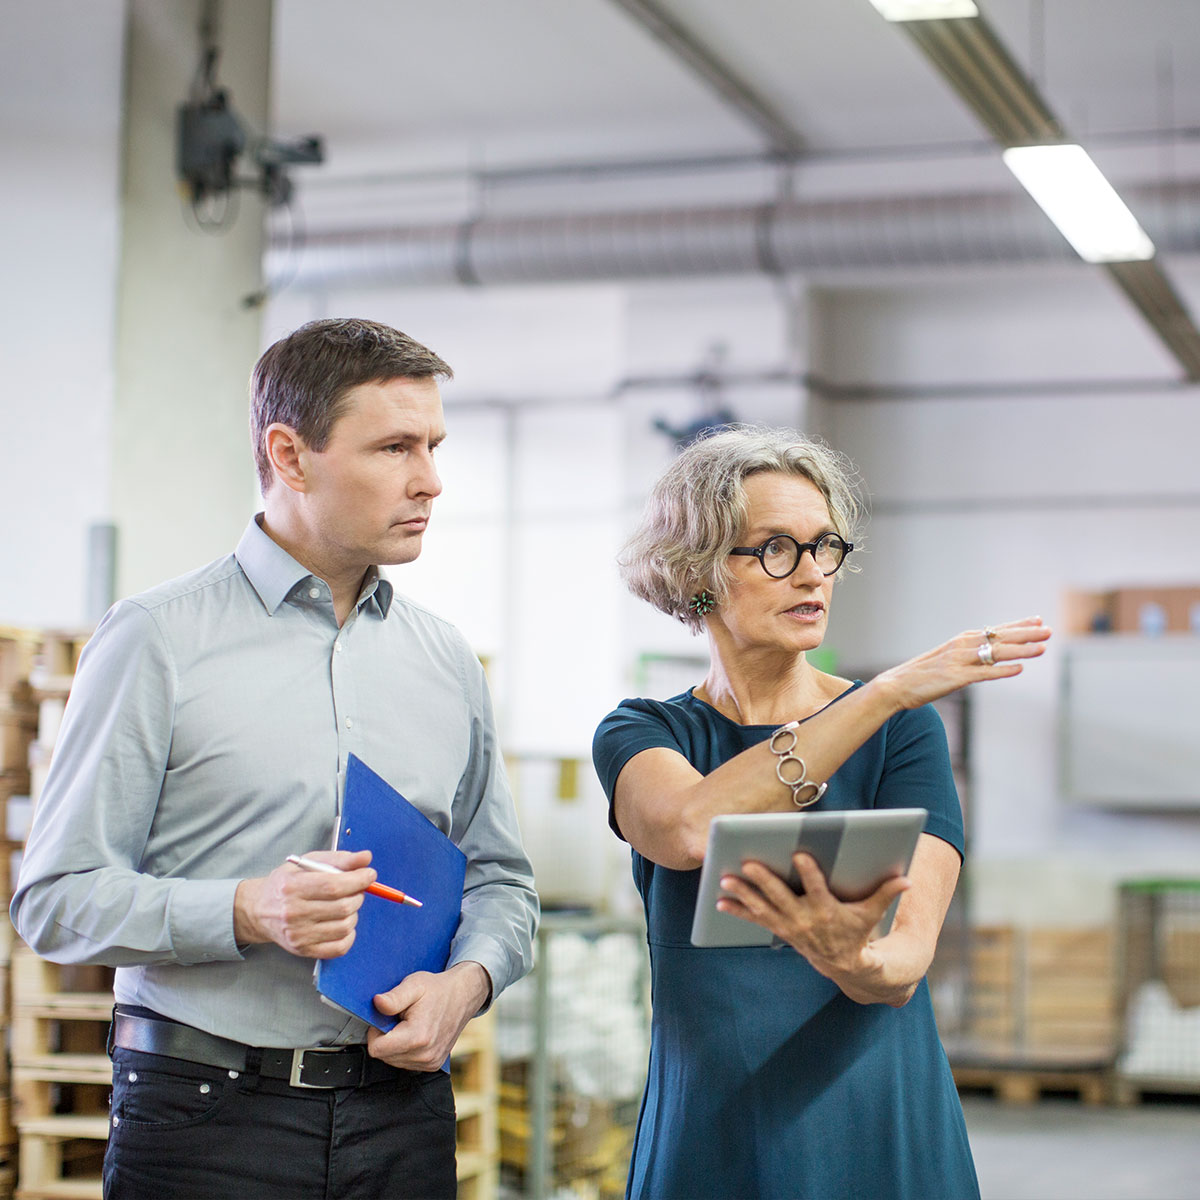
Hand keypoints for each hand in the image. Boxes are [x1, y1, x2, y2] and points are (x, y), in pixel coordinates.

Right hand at [233, 850, 374, 957]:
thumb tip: (366, 858)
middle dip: (358, 895)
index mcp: (292, 887)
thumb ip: (339, 859)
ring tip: (346, 904)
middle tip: (357, 889)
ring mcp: (298, 935)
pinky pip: (339, 947)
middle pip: (342, 907)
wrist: (258, 911)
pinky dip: (349, 934)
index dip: (358, 880)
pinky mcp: (303, 950)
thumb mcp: (307, 863)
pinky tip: (343, 922)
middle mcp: (293, 913)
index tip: (369, 874)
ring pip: (344, 926)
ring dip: (354, 913)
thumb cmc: (286, 883)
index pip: (334, 886)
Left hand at [367, 961, 491, 1071]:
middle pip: (384, 1056)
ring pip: (393, 1061)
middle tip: (400, 1018)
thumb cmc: (438, 990)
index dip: (375, 1031)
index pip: (377, 1049)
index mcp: (417, 1036)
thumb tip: (377, 1003)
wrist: (463, 996)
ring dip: (395, 1044)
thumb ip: (394, 997)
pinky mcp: (433, 1065)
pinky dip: (405, 1050)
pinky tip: (416, 1034)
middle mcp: (425, 1054)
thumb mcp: (414, 985)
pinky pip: (406, 1063)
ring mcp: (430, 1062)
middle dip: (386, 1037)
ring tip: (409, 1025)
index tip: (385, 1018)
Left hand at [715, 852, 908, 977]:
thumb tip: (907, 880)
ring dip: (743, 895)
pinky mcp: (779, 930)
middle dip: (764, 881)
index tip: (800, 854)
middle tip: (747, 864)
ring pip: (763, 908)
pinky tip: (719, 901)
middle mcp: (805, 919)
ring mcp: (789, 926)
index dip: (809, 873)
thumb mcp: (872, 914)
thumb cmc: (857, 931)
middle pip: (782, 897)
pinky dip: (737, 911)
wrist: (844, 964)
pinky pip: (755, 920)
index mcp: (828, 911)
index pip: (817, 889)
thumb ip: (885, 893)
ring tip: (725, 879)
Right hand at [874, 616, 1050, 711]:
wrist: (896, 685)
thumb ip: (968, 656)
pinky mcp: (956, 677)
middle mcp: (963, 646)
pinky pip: (984, 673)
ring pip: (996, 653)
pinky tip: (1019, 669)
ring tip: (1043, 648)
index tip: (1038, 619)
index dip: (1018, 624)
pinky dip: (1003, 670)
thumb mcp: (948, 659)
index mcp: (962, 640)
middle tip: (1048, 630)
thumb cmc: (922, 675)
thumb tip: (987, 654)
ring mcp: (960, 661)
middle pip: (1000, 637)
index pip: (996, 629)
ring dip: (1022, 650)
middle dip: (1027, 634)